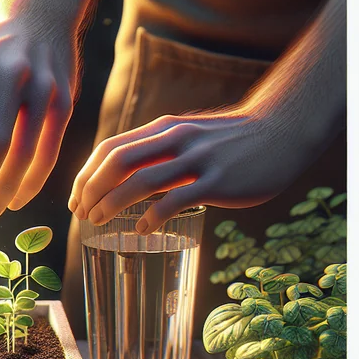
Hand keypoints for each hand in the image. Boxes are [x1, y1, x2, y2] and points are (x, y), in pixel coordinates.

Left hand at [68, 108, 316, 233]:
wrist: (282, 129)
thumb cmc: (232, 140)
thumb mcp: (190, 134)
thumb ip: (160, 149)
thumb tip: (126, 177)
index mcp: (164, 128)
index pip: (110, 148)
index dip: (85, 175)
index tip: (75, 199)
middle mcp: (175, 139)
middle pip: (117, 162)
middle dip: (90, 190)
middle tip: (81, 215)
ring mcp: (197, 159)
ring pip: (141, 180)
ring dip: (112, 204)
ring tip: (98, 222)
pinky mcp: (217, 181)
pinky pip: (176, 200)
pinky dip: (153, 217)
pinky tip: (142, 230)